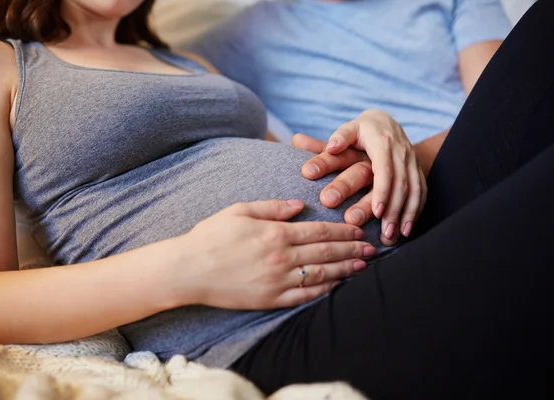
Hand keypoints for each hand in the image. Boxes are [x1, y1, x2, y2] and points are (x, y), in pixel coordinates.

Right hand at [179, 200, 375, 309]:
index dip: (343, 230)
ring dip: (346, 269)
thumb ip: (271, 207)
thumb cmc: (210, 236)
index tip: (358, 229)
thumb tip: (298, 205)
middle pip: (327, 252)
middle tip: (372, 247)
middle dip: (352, 249)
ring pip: (322, 275)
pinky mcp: (271, 300)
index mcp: (276, 233)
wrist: (189, 270)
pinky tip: (338, 286)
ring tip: (363, 265)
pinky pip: (305, 296)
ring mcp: (278, 281)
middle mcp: (282, 258)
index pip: (319, 231)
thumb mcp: (239, 211)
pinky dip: (325, 291)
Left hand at [295, 110, 426, 244]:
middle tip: (386, 232)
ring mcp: (412, 161)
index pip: (385, 170)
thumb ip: (340, 137)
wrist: (386, 121)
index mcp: (382, 143)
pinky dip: (416, 210)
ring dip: (407, 214)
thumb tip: (331, 146)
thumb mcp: (350, 128)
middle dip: (395, 209)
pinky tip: (408, 228)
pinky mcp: (417, 169)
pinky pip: (422, 190)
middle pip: (401, 184)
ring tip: (397, 235)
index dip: (382, 192)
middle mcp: (401, 152)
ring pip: (414, 189)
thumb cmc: (362, 129)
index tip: (376, 213)